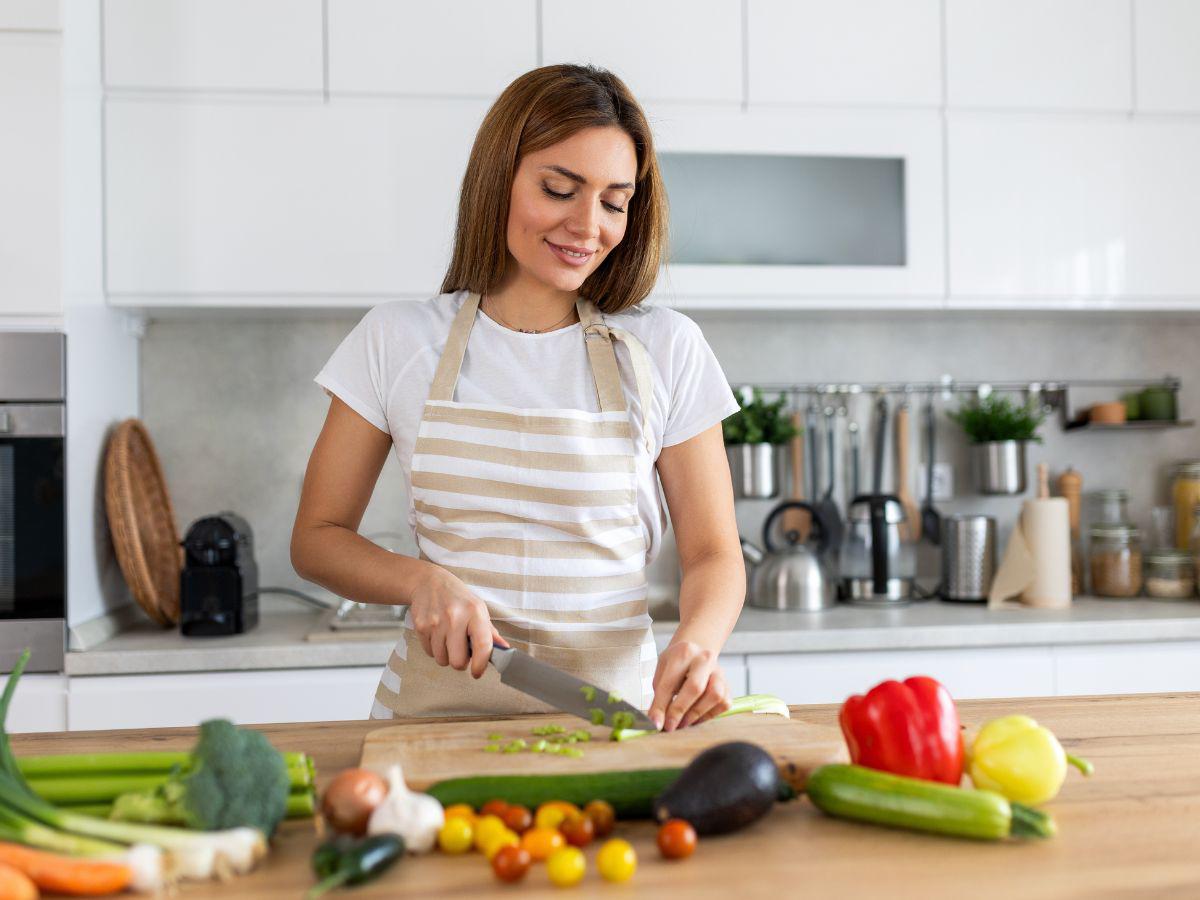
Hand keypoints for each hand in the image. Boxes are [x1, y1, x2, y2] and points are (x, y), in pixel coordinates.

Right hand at [409, 564, 505, 678]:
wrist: (429, 582)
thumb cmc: (458, 598)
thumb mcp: (478, 608)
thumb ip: (490, 632)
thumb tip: (504, 650)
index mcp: (475, 612)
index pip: (482, 646)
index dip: (480, 665)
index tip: (477, 672)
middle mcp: (455, 617)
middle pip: (458, 661)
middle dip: (460, 662)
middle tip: (461, 650)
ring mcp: (436, 623)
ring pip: (442, 660)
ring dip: (446, 655)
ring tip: (448, 639)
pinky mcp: (420, 627)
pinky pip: (429, 653)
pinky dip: (434, 649)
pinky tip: (438, 634)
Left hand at [648, 640, 730, 731]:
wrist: (696, 651)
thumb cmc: (677, 663)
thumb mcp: (662, 671)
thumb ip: (660, 694)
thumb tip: (658, 721)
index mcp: (683, 652)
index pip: (670, 683)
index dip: (661, 706)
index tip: (656, 723)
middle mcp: (704, 659)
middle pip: (695, 687)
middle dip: (680, 710)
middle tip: (670, 726)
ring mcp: (719, 672)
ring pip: (714, 696)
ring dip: (696, 714)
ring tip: (683, 722)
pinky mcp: (727, 684)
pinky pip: (723, 704)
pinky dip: (709, 715)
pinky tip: (696, 717)